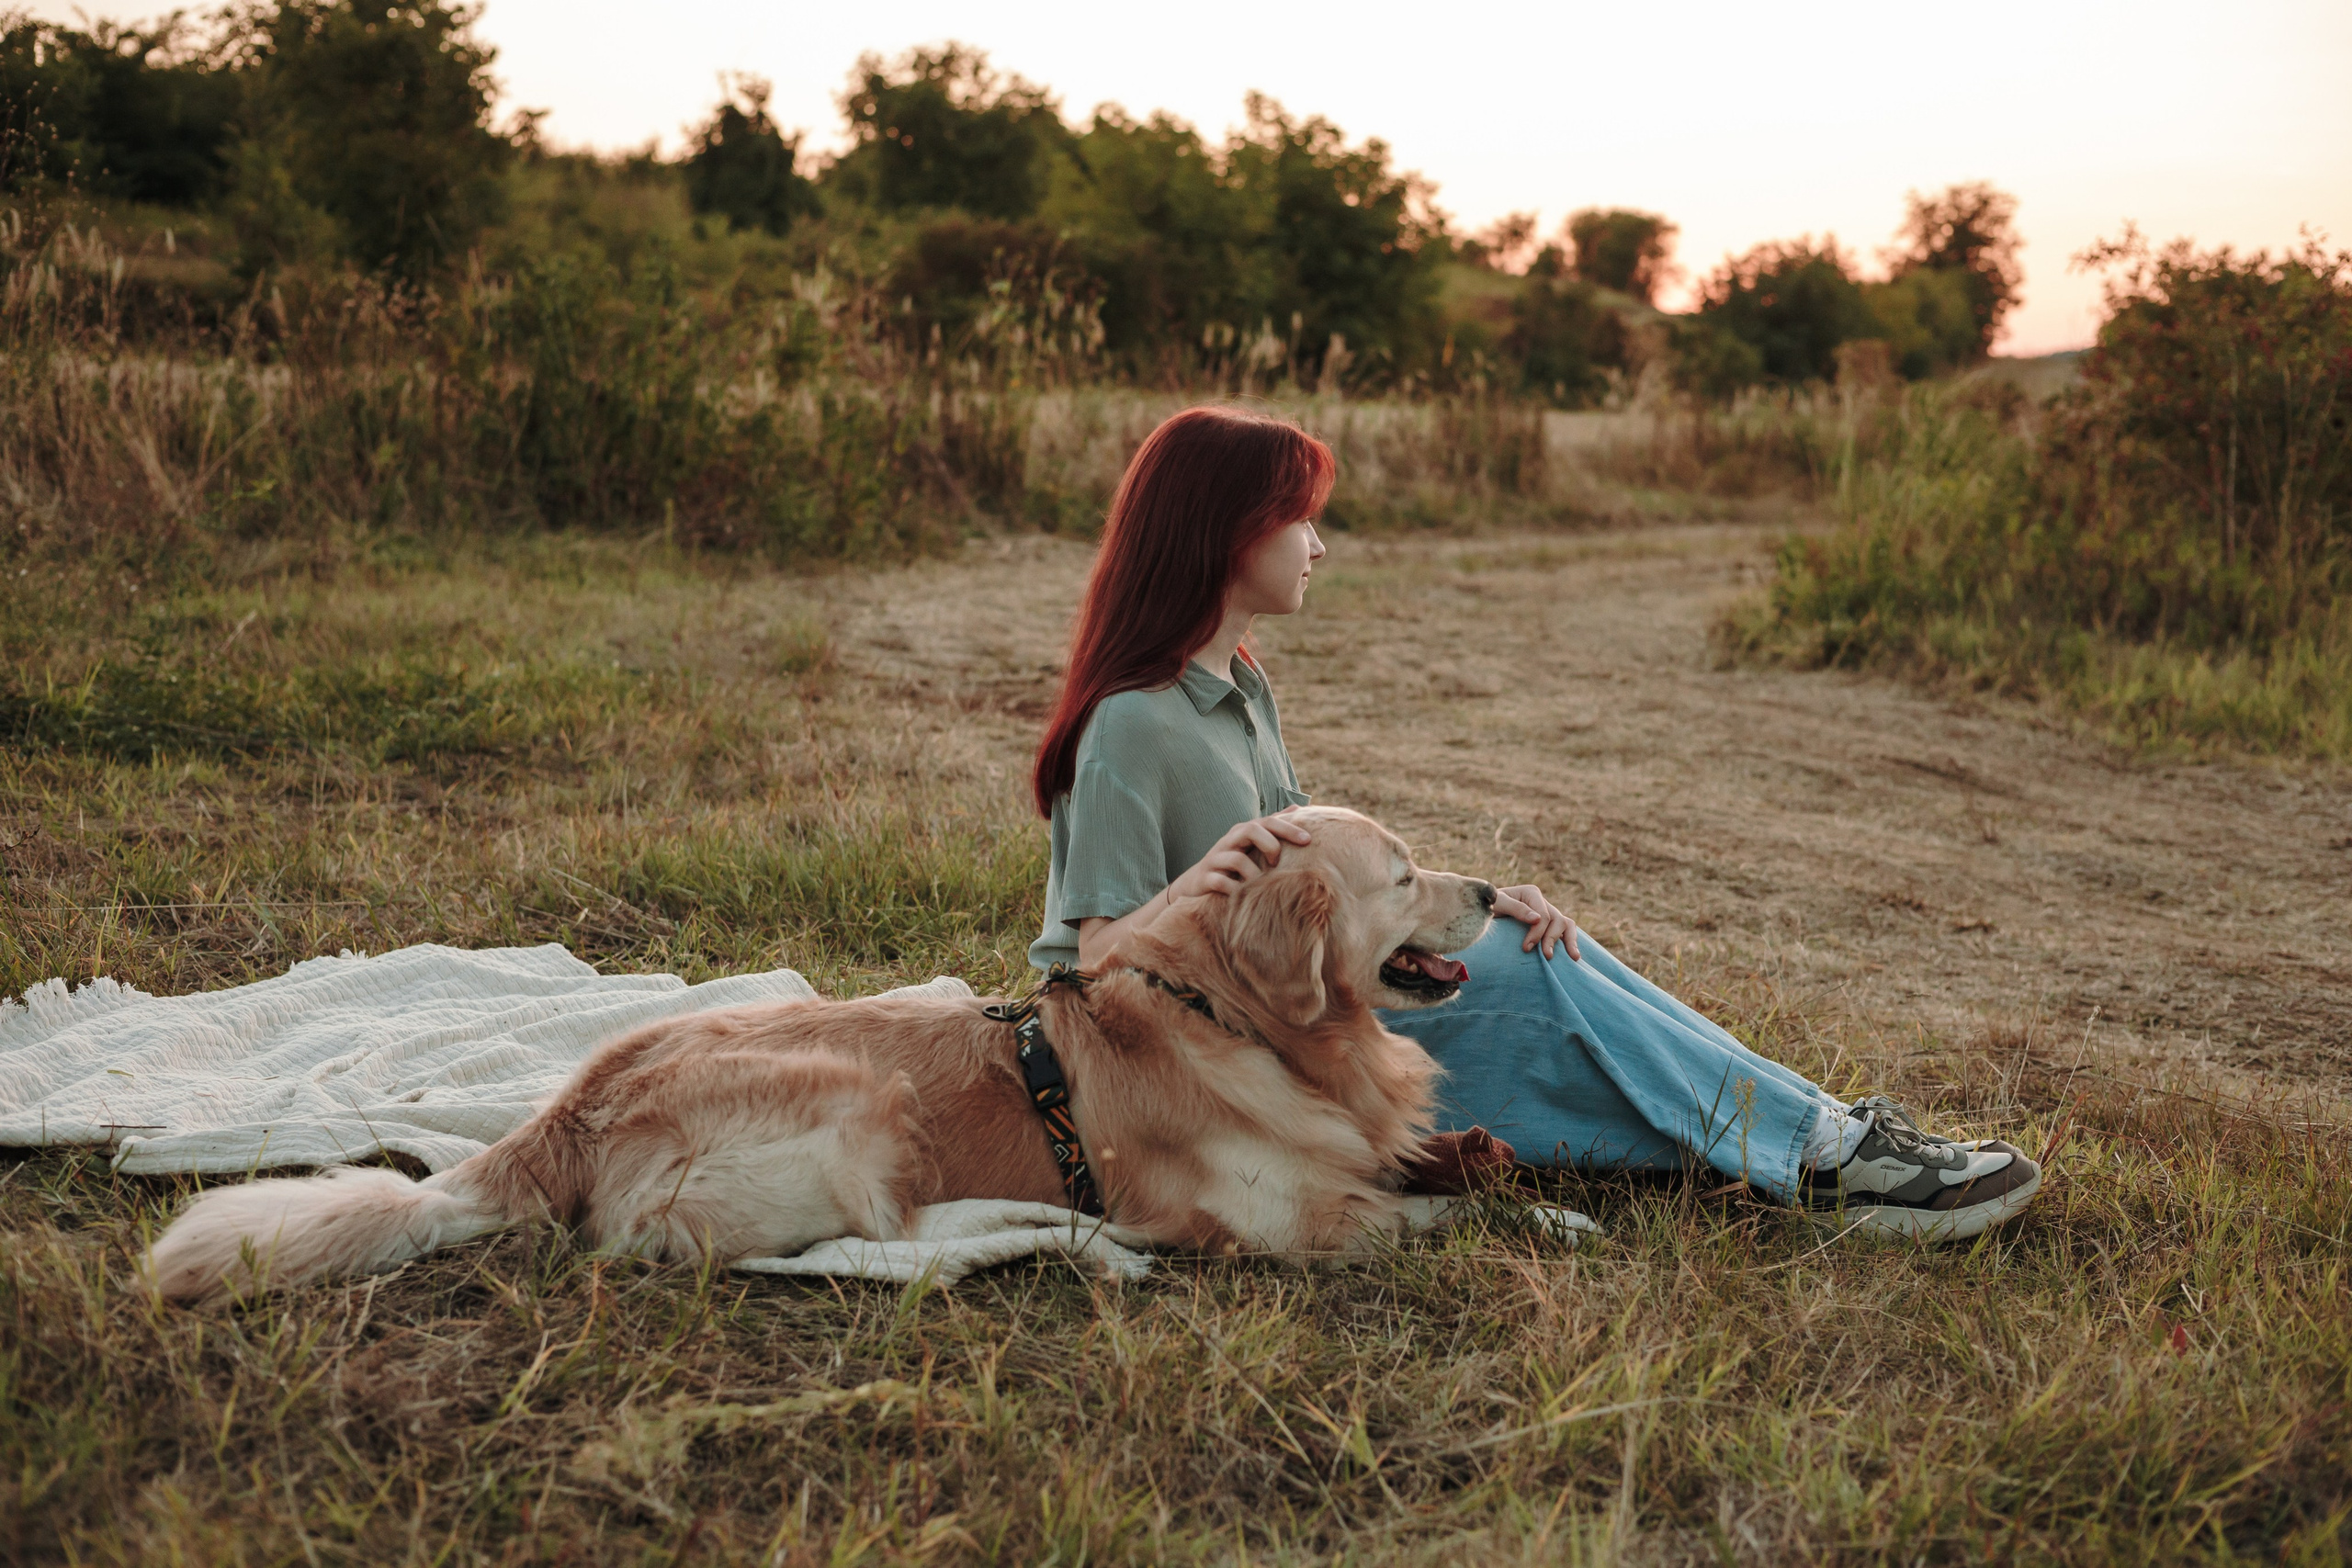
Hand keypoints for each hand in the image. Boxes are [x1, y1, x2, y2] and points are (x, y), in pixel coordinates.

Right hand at [1166, 811, 1312, 900]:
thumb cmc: (1232, 863)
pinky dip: (1234, 890)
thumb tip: (1298, 807)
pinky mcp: (1205, 878)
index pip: (1268, 821)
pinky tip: (1245, 897)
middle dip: (1271, 844)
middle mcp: (1230, 841)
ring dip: (1254, 874)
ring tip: (1262, 886)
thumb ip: (1273, 827)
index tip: (1308, 840)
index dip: (1288, 828)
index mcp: (1244, 832)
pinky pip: (1220, 882)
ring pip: (1237, 859)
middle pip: (1251, 829)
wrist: (1197, 883)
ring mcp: (1216, 859)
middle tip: (1279, 863)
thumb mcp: (1252, 843)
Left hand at [1494, 884, 1579, 960]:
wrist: (1481, 914)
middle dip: (1552, 939)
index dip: (1538, 932)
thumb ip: (1515, 908)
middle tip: (1546, 956)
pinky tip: (1573, 956)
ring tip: (1573, 958)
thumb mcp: (1496, 904)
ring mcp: (1546, 913)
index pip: (1543, 914)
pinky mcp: (1547, 926)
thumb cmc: (1486, 907)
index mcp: (1530, 893)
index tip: (1526, 948)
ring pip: (1566, 924)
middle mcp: (1541, 902)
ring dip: (1570, 941)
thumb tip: (1538, 919)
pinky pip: (1565, 931)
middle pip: (1557, 919)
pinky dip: (1571, 941)